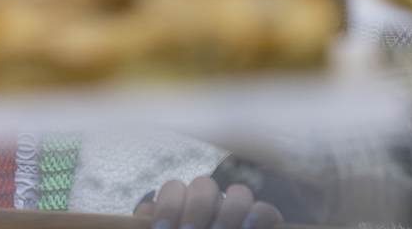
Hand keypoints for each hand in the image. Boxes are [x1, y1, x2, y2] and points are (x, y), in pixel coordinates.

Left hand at [134, 177, 282, 228]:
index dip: (168, 205)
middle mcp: (212, 206)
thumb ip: (157, 227)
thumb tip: (146, 211)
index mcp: (184, 208)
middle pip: (205, 185)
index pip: (175, 188)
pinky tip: (247, 227)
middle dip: (196, 208)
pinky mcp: (264, 223)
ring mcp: (239, 213)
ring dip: (227, 211)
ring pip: (238, 192)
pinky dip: (258, 214)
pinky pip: (265, 209)